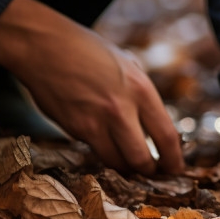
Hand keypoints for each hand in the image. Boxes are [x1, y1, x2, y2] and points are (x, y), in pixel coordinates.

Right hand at [0, 0, 183, 174]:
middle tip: (152, 173)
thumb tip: (156, 121)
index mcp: (141, 88)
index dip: (174, 160)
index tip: (175, 169)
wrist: (44, 46)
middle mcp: (121, 108)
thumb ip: (142, 92)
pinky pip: (95, 150)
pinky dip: (103, 151)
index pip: (167, 136)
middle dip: (149, 172)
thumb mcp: (127, 63)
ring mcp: (96, 121)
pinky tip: (103, 142)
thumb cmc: (87, 51)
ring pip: (117, 162)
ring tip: (129, 164)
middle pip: (142, 159)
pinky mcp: (75, 129)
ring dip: (125, 168)